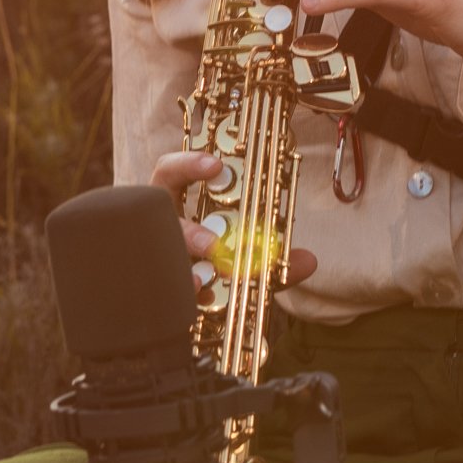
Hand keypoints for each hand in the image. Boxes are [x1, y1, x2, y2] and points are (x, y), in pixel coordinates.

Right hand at [150, 149, 317, 290]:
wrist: (192, 295)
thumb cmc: (215, 260)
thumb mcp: (246, 253)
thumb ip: (272, 258)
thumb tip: (309, 260)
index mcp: (177, 203)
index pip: (169, 172)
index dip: (187, 164)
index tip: (216, 165)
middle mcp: (160, 226)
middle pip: (157, 219)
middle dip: (187, 230)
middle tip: (214, 245)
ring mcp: (154, 254)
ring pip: (156, 255)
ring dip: (182, 268)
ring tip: (201, 281)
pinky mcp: (155, 282)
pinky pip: (161, 287)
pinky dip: (185, 294)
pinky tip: (201, 299)